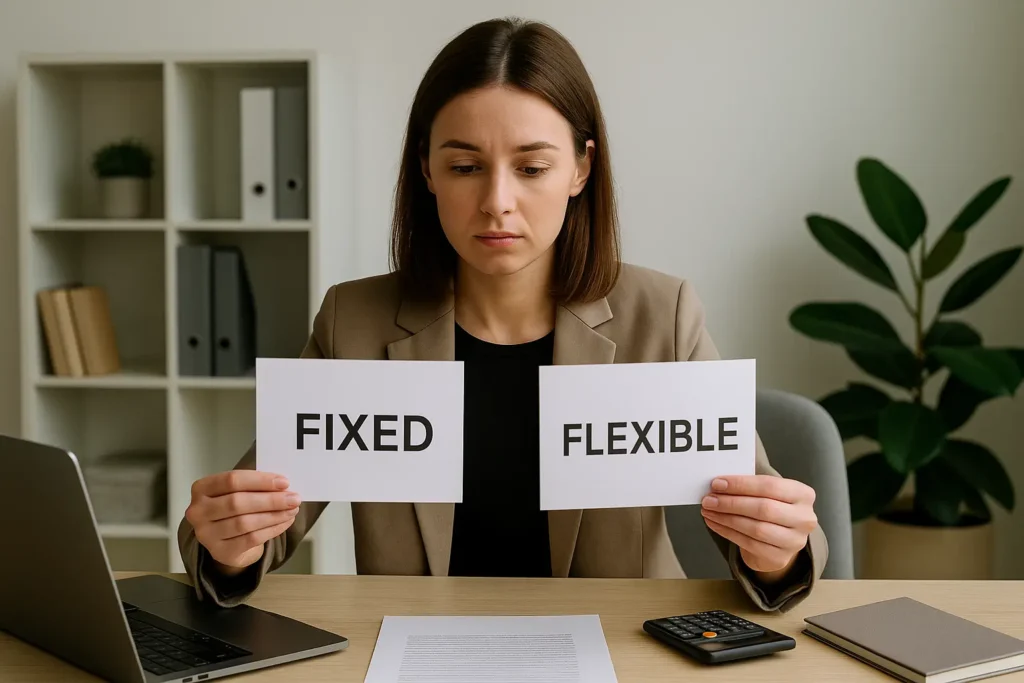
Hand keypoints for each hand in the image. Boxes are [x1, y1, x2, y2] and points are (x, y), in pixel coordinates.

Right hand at [185, 470, 300, 575]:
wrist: (226, 541)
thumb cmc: (233, 509)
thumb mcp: (237, 492)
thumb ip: (254, 486)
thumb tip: (283, 486)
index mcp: (201, 488)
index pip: (231, 480)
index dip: (260, 480)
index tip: (284, 482)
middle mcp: (198, 511)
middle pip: (237, 502)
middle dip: (270, 500)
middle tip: (294, 498)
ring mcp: (206, 534)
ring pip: (245, 522)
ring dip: (274, 515)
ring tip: (292, 510)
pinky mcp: (220, 551)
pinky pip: (251, 539)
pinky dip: (272, 529)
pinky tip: (285, 522)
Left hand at [701, 475, 816, 579]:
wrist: (780, 541)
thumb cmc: (772, 509)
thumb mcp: (768, 493)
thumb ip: (750, 487)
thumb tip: (719, 484)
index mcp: (803, 495)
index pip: (770, 485)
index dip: (741, 484)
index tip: (717, 483)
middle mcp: (804, 518)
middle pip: (763, 508)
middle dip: (731, 503)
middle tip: (709, 499)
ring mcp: (794, 540)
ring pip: (755, 528)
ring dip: (726, 518)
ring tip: (708, 511)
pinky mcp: (780, 558)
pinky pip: (749, 544)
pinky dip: (727, 532)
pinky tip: (715, 523)